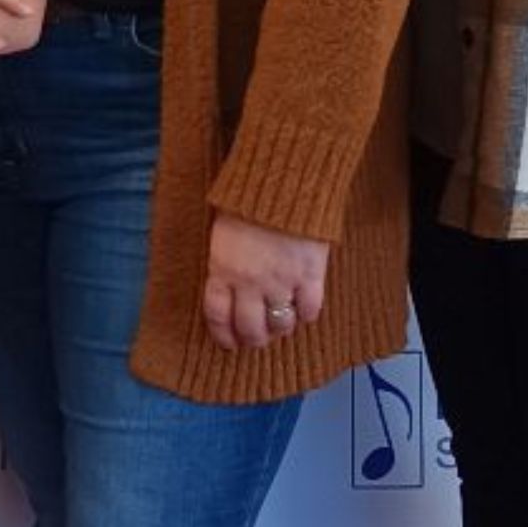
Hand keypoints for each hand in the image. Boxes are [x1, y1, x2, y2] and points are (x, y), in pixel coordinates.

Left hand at [200, 213, 328, 352]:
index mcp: (222, 270)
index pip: (217, 316)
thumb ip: (224, 264)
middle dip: (254, 339)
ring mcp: (282, 281)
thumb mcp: (222, 233)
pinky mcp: (310, 275)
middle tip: (258, 338)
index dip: (223, 335)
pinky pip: (310, 310)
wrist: (283, 183)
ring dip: (280, 328)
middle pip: (250, 329)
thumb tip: (226, 288)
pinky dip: (307, 313)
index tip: (229, 343)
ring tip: (281, 323)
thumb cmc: (247, 202)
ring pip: (281, 324)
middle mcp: (250, 283)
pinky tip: (304, 307)